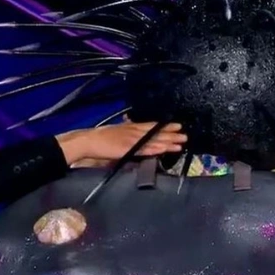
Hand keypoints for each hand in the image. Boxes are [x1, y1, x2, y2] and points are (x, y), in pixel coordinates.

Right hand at [57, 122, 186, 164]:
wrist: (89, 141)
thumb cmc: (100, 139)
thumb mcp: (116, 131)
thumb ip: (126, 131)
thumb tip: (132, 129)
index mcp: (131, 127)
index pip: (151, 126)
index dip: (165, 126)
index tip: (177, 125)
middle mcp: (134, 132)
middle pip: (156, 132)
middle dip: (171, 134)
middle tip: (185, 134)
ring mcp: (132, 140)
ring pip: (153, 141)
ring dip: (168, 142)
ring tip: (180, 143)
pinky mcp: (128, 149)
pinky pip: (145, 150)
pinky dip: (155, 149)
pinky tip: (164, 149)